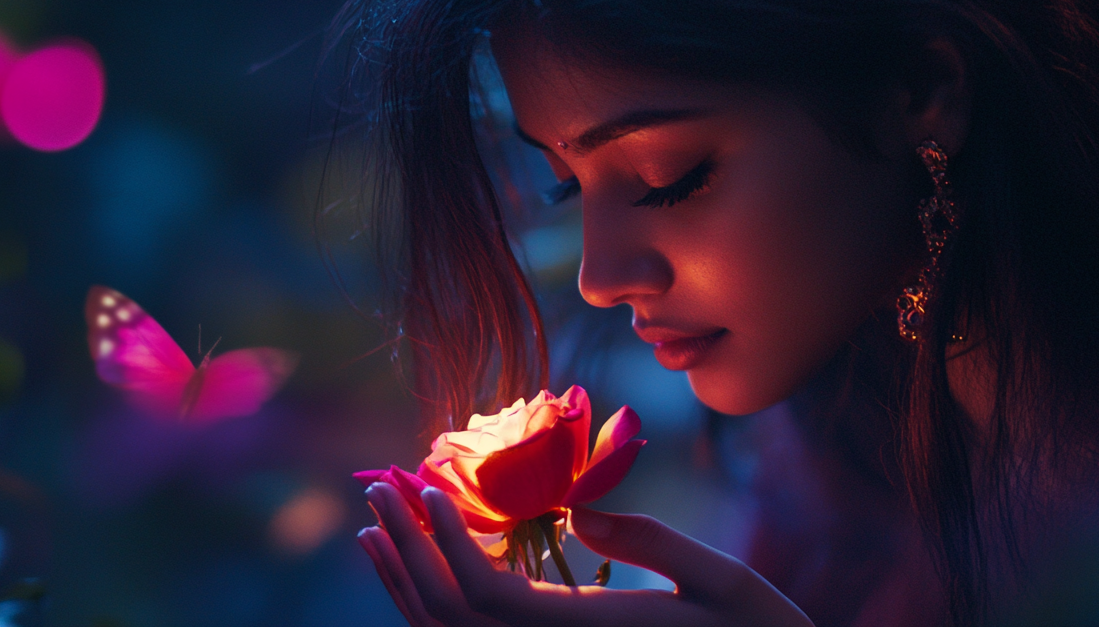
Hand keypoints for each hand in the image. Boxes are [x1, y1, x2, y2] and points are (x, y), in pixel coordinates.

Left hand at [358, 482, 812, 626]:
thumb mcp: (722, 583)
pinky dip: (429, 605)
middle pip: (450, 619)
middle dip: (407, 550)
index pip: (487, 598)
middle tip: (377, 485)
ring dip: (404, 578)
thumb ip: (650, 544)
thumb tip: (572, 510)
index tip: (425, 486)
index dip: (445, 545)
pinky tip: (415, 565)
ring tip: (376, 520)